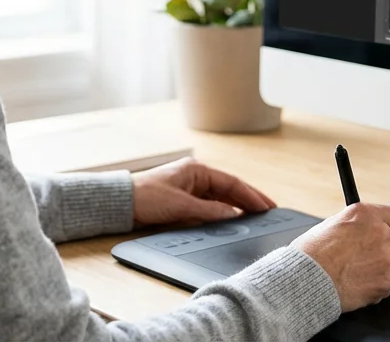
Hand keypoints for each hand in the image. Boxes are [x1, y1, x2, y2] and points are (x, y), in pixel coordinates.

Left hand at [130, 158, 276, 226]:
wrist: (120, 203)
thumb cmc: (146, 197)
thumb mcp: (181, 205)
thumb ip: (210, 210)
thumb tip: (234, 215)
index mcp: (197, 170)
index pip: (231, 183)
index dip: (251, 195)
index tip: (267, 206)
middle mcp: (195, 176)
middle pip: (229, 189)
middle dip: (248, 199)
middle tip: (269, 210)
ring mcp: (189, 188)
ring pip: (220, 198)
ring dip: (237, 206)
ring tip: (256, 216)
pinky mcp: (183, 200)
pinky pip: (209, 205)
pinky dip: (222, 212)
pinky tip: (231, 219)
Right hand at [292, 203, 389, 311]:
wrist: (307, 280)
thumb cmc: (311, 254)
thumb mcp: (331, 225)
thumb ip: (355, 225)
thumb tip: (361, 230)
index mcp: (366, 215)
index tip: (386, 233)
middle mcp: (380, 233)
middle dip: (387, 251)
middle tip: (368, 258)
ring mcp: (386, 258)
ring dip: (384, 269)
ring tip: (361, 274)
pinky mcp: (385, 281)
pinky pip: (388, 284)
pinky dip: (376, 287)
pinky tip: (358, 285)